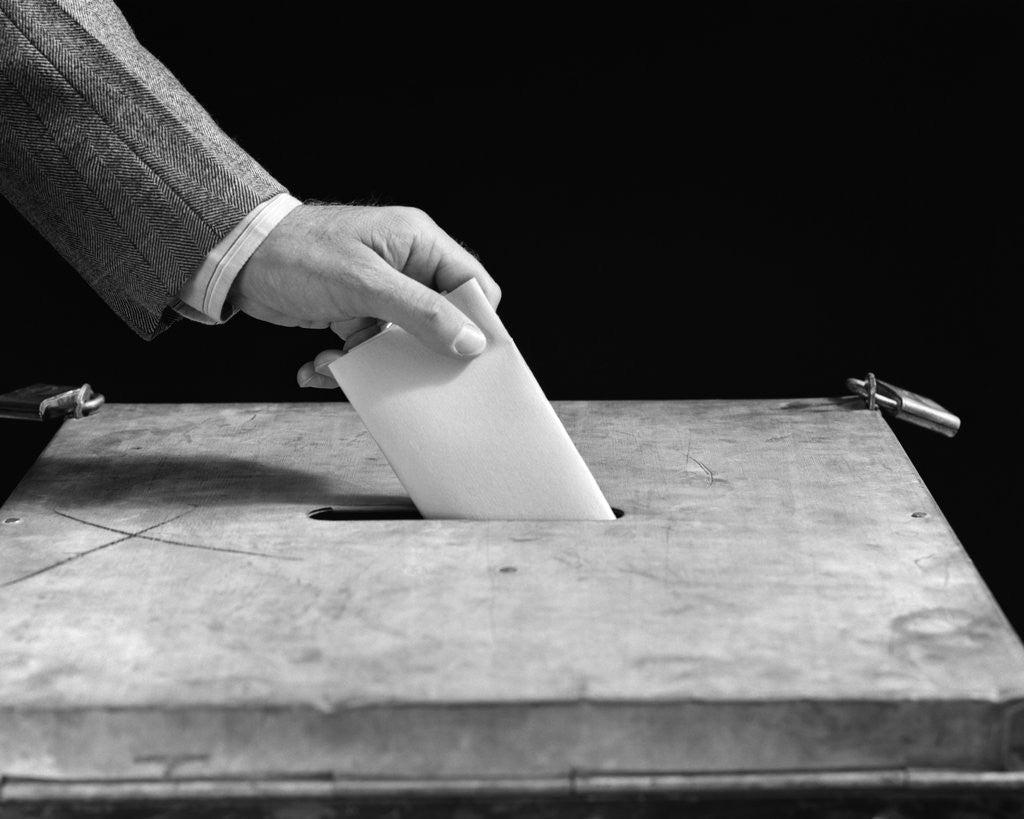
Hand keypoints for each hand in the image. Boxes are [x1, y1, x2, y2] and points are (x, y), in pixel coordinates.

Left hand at [228, 204, 500, 387]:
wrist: (236, 259)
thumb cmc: (298, 254)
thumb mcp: (365, 285)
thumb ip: (421, 312)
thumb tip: (469, 341)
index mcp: (419, 242)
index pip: (471, 284)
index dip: (476, 321)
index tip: (468, 357)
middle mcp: (405, 265)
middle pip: (440, 318)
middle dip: (420, 351)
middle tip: (411, 373)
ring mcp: (381, 290)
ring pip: (402, 340)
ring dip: (374, 361)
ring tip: (342, 362)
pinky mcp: (356, 311)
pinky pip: (369, 347)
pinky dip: (348, 363)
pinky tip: (320, 364)